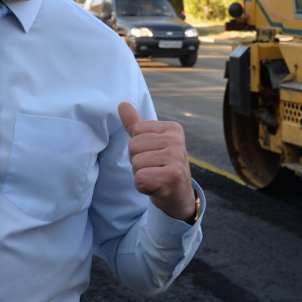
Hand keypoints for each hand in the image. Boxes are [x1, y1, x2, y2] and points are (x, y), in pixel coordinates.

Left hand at [118, 101, 196, 222]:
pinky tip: (156, 187)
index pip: (136, 131)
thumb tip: (122, 104)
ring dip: (141, 175)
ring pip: (136, 163)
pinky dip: (143, 187)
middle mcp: (177, 140)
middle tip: (154, 169)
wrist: (179, 196)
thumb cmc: (162, 167)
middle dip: (138, 162)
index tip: (153, 157)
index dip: (138, 148)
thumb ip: (136, 125)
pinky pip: (140, 178)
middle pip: (134, 146)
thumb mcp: (150, 144)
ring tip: (156, 178)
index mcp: (172, 128)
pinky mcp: (173, 176)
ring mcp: (176, 157)